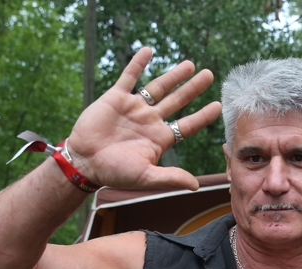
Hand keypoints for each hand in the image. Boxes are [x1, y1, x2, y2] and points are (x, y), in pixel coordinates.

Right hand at [66, 47, 221, 190]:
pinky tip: (148, 50)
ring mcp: (134, 108)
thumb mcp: (146, 177)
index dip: (203, 116)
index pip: (187, 125)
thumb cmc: (114, 172)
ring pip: (158, 87)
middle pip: (177, 101)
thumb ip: (170, 178)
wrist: (84, 162)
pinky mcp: (115, 98)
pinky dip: (138, 63)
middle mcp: (150, 121)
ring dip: (174, 75)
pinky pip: (129, 77)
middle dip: (193, 88)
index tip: (218, 106)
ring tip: (190, 64)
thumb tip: (195, 186)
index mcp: (160, 138)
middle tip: (209, 75)